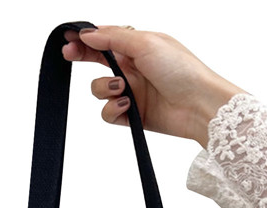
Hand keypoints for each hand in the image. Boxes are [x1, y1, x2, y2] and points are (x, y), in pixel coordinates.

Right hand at [62, 26, 246, 148]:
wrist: (198, 105)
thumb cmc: (181, 70)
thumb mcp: (146, 43)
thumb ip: (113, 37)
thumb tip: (89, 33)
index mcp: (138, 46)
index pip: (105, 39)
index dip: (85, 38)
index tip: (68, 38)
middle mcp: (133, 68)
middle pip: (97, 62)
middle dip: (83, 57)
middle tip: (69, 55)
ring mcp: (132, 92)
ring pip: (99, 90)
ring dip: (104, 89)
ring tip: (122, 89)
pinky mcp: (132, 115)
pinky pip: (108, 113)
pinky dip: (112, 109)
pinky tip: (126, 106)